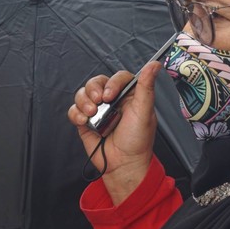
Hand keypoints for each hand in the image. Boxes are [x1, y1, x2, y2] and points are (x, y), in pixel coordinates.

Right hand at [68, 61, 161, 204]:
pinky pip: (74, 110)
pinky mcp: (86, 121)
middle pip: (96, 82)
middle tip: (99, 102)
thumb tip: (155, 64)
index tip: (110, 95)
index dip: (112, 83)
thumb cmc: (137, 140)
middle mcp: (113, 101)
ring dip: (84, 102)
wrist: (123, 164)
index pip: (117, 77)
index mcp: (129, 95)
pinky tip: (84, 122)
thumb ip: (146, 86)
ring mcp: (98, 111)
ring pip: (83, 94)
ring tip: (91, 115)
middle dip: (93, 90)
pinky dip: (76, 114)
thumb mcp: (144, 111)